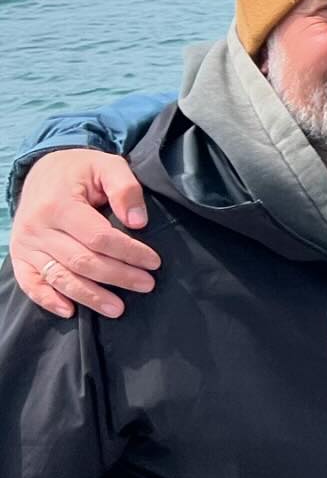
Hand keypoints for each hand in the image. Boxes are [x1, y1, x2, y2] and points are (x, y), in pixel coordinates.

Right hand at [10, 150, 159, 318]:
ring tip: (118, 309)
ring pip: (60, 277)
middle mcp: (38, 227)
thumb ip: (126, 188)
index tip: (154, 262)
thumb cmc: (81, 170)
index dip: (129, 252)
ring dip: (90, 296)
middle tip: (147, 285)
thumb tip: (138, 223)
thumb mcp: (108, 165)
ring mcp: (26, 244)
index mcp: (59, 205)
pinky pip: (31, 283)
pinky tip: (70, 311)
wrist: (43, 170)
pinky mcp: (20, 256)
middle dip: (118, 276)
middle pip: (82, 261)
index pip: (99, 238)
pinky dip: (49, 300)